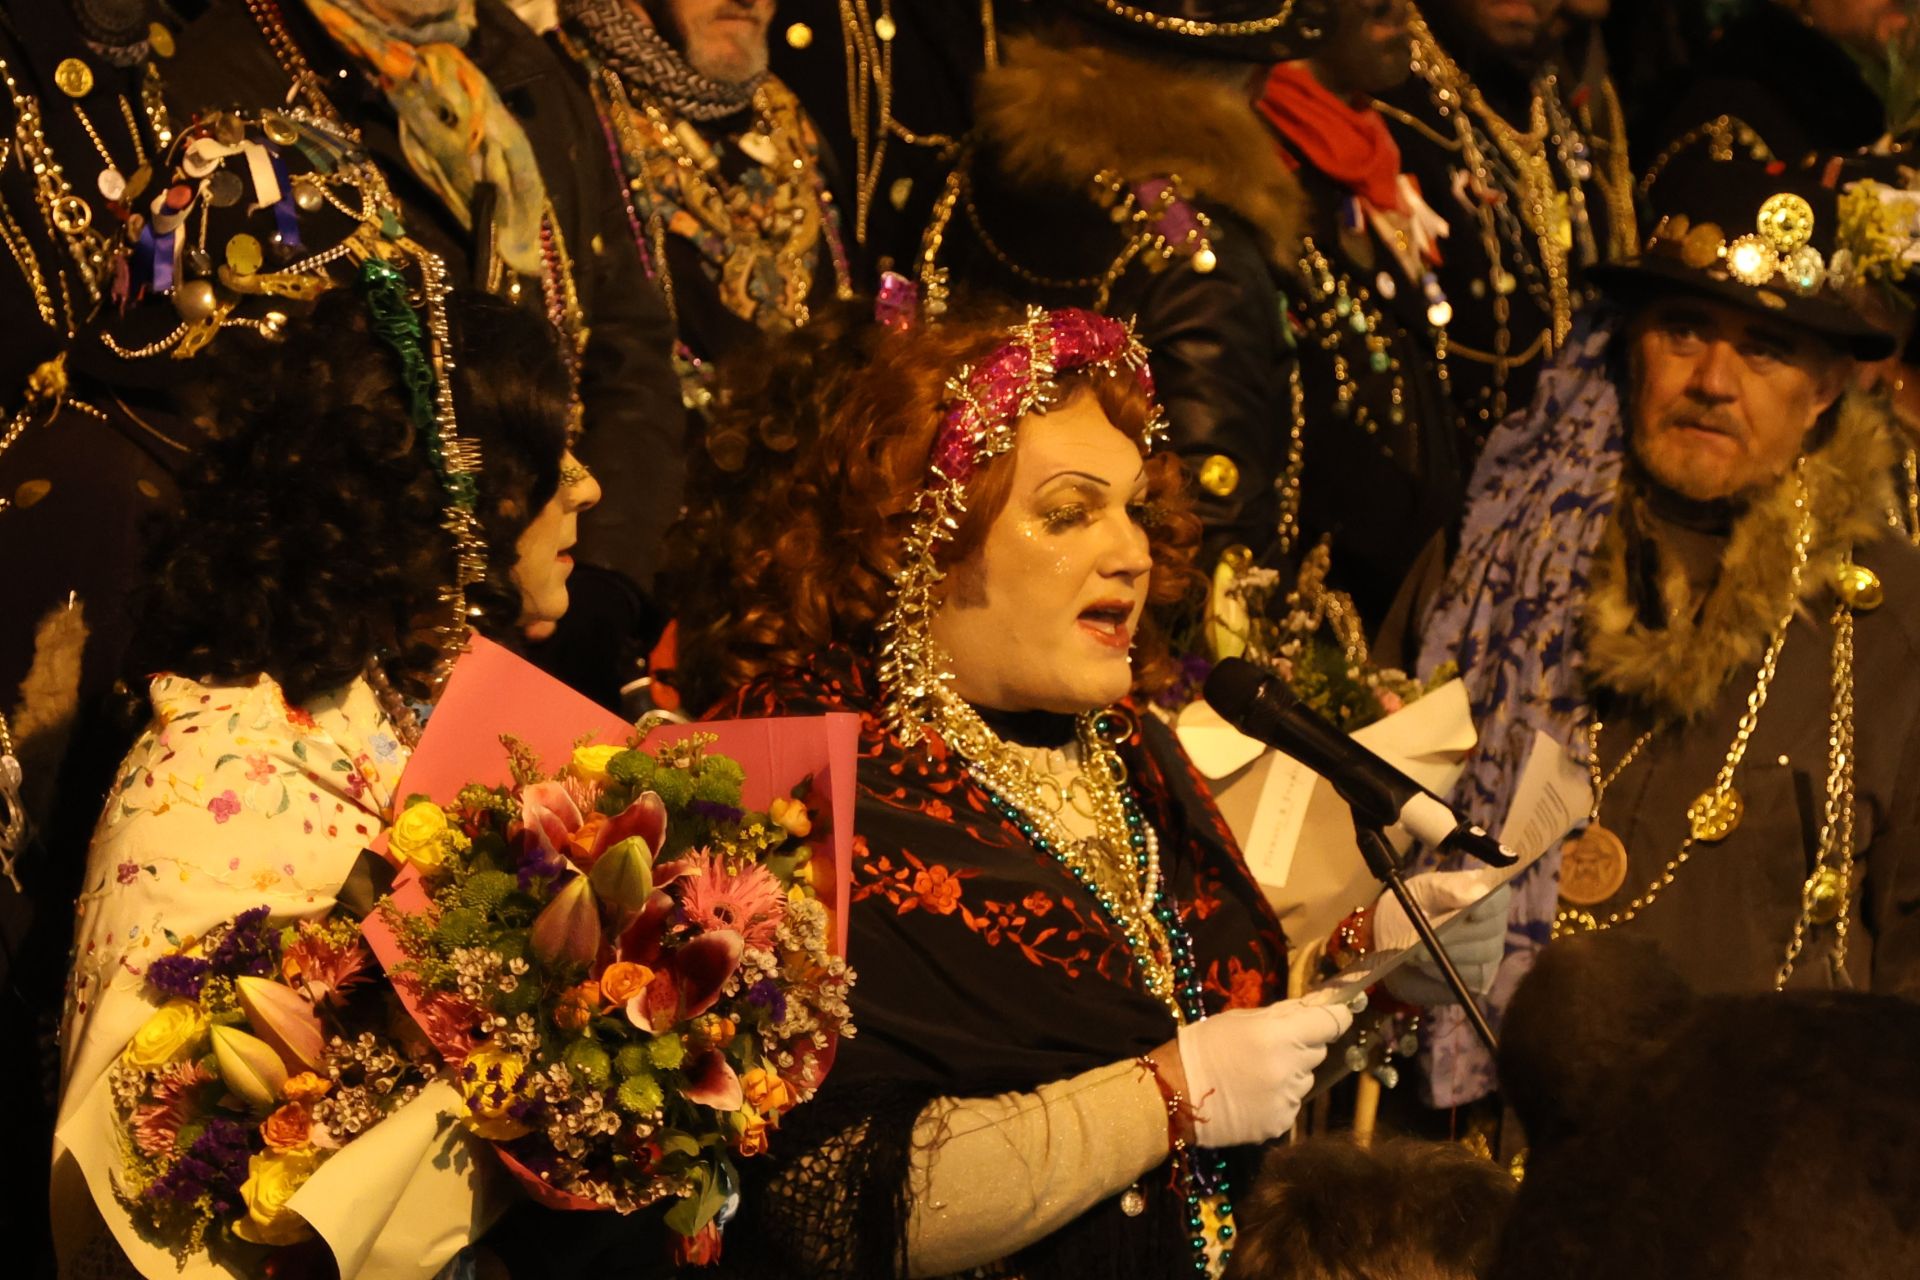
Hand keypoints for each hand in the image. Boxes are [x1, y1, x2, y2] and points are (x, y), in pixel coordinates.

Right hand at [1171, 998, 1354, 1147]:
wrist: (1176, 1093)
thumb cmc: (1206, 1046)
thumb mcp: (1241, 1019)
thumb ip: (1283, 1014)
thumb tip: (1319, 1004)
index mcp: (1279, 1035)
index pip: (1332, 1022)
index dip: (1335, 1016)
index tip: (1334, 1014)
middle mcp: (1289, 1069)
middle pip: (1317, 1051)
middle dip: (1302, 1047)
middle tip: (1271, 1048)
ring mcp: (1287, 1100)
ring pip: (1305, 1080)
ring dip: (1290, 1074)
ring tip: (1256, 1076)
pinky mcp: (1281, 1124)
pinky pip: (1292, 1104)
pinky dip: (1279, 1098)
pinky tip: (1253, 1096)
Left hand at [1375, 871, 1509, 1005]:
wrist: (1391, 942)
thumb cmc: (1410, 908)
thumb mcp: (1420, 890)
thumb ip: (1446, 888)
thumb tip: (1478, 893)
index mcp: (1482, 893)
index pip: (1498, 898)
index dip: (1488, 906)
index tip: (1470, 912)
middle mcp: (1493, 923)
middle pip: (1492, 929)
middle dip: (1458, 933)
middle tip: (1427, 934)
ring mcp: (1489, 952)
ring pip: (1482, 954)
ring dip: (1447, 952)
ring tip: (1419, 950)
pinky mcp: (1480, 979)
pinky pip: (1471, 977)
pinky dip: (1444, 970)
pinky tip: (1426, 964)